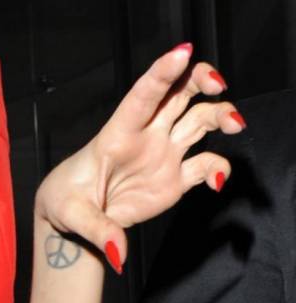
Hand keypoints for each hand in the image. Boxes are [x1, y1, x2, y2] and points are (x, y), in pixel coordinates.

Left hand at [33, 43, 244, 274]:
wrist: (76, 221)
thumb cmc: (66, 203)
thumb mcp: (73, 214)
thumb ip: (98, 229)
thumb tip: (118, 250)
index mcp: (116, 134)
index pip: (142, 95)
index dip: (163, 72)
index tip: (184, 51)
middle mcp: (144, 136)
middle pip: (176, 95)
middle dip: (198, 80)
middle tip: (218, 82)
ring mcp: (162, 154)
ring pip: (197, 120)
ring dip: (220, 115)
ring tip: (237, 125)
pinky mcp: (175, 177)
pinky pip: (205, 163)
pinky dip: (220, 167)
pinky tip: (217, 181)